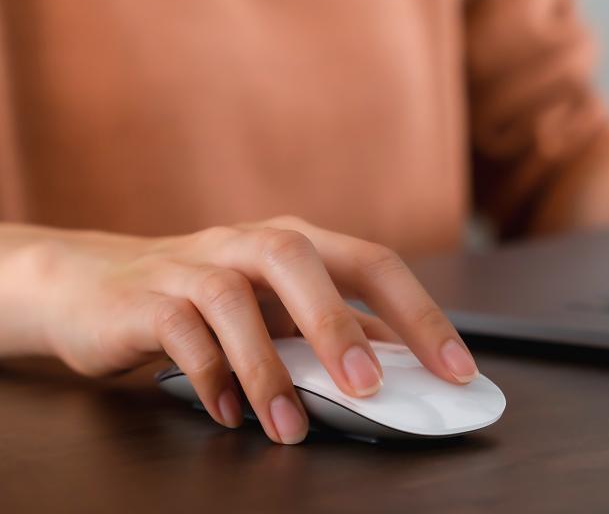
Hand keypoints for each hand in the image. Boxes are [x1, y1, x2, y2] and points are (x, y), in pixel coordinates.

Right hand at [11, 216, 477, 443]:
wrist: (91, 283)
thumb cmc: (205, 298)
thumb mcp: (278, 306)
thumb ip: (336, 326)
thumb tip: (408, 362)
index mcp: (296, 242)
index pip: (372, 264)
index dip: (419, 315)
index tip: (456, 370)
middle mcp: (247, 242)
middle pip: (299, 260)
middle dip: (338, 326)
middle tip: (369, 390)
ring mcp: (191, 265)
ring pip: (232, 301)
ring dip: (266, 369)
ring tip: (290, 427)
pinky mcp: (144, 299)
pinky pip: (179, 332)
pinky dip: (208, 376)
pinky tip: (229, 414)